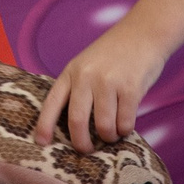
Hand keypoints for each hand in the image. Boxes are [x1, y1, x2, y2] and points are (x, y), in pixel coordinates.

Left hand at [34, 15, 166, 151]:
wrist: (143, 33)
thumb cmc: (114, 54)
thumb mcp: (86, 65)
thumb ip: (78, 88)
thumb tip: (74, 127)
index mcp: (71, 72)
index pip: (52, 102)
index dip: (44, 125)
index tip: (40, 143)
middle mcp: (86, 76)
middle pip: (76, 121)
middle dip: (81, 143)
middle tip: (86, 150)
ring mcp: (108, 82)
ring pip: (104, 126)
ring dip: (109, 137)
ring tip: (112, 134)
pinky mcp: (131, 88)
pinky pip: (125, 123)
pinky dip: (125, 130)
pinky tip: (126, 124)